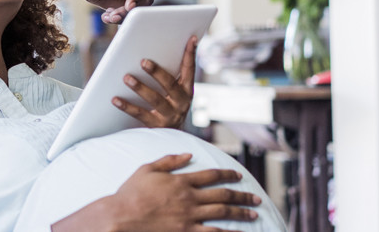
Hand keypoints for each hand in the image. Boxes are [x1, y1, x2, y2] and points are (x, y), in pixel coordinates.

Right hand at [52, 154, 261, 231]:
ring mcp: (190, 216)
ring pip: (223, 213)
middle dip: (242, 195)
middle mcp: (189, 197)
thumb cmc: (130, 193)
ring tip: (254, 213)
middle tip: (256, 198)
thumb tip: (187, 154)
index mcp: (181, 181)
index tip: (239, 176)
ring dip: (241, 212)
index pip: (211, 175)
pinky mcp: (186, 231)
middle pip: (223, 195)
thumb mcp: (147, 169)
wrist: (122, 217)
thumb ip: (168, 161)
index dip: (227, 175)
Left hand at [112, 36, 197, 128]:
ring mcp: (170, 115)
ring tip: (127, 78)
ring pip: (155, 100)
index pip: (189, 69)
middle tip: (143, 62)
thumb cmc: (168, 105)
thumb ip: (167, 74)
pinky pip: (140, 114)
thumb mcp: (174, 91)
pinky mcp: (157, 125)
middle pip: (170, 85)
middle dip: (157, 72)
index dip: (191, 54)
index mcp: (186, 90)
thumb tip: (148, 53)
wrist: (171, 137)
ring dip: (140, 88)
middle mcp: (181, 102)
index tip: (191, 39)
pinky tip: (115, 99)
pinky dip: (127, 106)